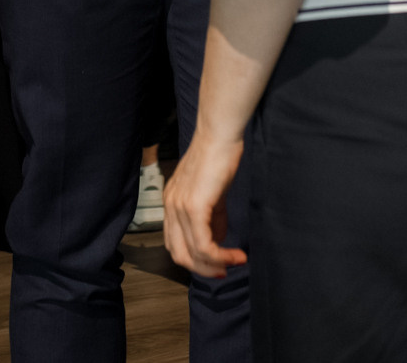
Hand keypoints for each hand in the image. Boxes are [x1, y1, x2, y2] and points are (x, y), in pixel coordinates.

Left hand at [163, 132, 246, 278]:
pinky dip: (220, 256)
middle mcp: (170, 207)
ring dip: (215, 265)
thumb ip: (213, 217)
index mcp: (171, 203)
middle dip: (203, 269)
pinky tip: (235, 255)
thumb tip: (218, 239)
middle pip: (179, 254)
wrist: (219, 135)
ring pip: (191, 253)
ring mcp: (179, 208)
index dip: (195, 259)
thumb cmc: (218, 157)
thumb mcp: (212, 193)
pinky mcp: (193, 207)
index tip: (217, 264)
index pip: (175, 243)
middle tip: (224, 270)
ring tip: (236, 262)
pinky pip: (203, 244)